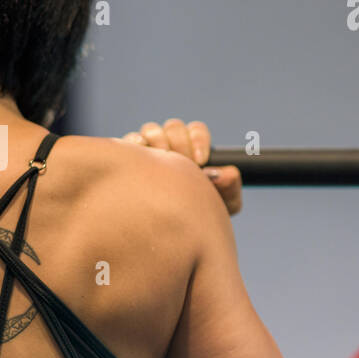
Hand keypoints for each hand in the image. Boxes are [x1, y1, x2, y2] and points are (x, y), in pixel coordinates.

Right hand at [122, 118, 241, 215]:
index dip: (199, 139)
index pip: (196, 129)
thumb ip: (231, 186)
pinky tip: (142, 153)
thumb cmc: (198, 214)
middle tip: (184, 162)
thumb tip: (227, 172)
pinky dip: (135, 141)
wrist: (170, 230)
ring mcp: (148, 148)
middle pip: (174, 126)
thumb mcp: (222, 204)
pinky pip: (129, 140)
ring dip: (158, 139)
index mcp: (192, 147)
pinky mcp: (128, 157)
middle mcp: (170, 143)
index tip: (202, 159)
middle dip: (180, 142)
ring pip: (151, 129)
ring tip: (163, 157)